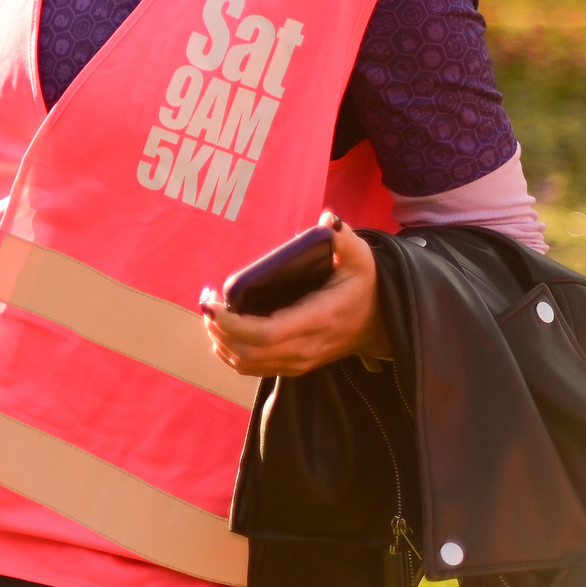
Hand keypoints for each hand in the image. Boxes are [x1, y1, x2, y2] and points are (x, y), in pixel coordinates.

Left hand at [201, 213, 393, 378]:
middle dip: (218, 327)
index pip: (265, 333)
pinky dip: (229, 352)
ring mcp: (298, 361)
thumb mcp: (361, 259)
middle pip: (247, 352)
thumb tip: (330, 218)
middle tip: (206, 300)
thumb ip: (345, 239)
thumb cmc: (364, 286)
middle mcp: (305, 347)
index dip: (232, 323)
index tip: (211, 302)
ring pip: (245, 363)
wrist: (379, 323)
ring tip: (210, 311)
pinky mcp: (292, 366)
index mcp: (317, 319)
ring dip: (219, 339)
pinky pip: (251, 368)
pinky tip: (221, 329)